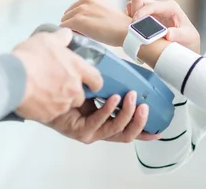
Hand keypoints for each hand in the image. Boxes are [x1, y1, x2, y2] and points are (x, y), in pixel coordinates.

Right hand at [13, 29, 103, 122]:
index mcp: (78, 69)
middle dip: (73, 92)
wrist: (12, 78)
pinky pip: (51, 114)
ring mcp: (63, 104)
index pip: (97, 80)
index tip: (89, 82)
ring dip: (60, 101)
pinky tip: (36, 100)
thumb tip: (67, 34)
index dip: (94, 82)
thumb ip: (61, 38)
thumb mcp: (47, 39)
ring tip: (45, 92)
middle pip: (81, 95)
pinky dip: (46, 109)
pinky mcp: (49, 115)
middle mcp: (74, 88)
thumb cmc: (31, 57)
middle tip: (59, 85)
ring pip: (66, 105)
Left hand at [45, 91, 160, 143]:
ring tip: (131, 96)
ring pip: (116, 130)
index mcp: (106, 119)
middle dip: (140, 121)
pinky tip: (113, 98)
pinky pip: (99, 123)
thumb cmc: (70, 85)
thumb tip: (129, 70)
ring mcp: (91, 132)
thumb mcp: (98, 82)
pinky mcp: (80, 132)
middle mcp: (100, 128)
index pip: (129, 128)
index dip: (145, 130)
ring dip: (127, 113)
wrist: (46, 86)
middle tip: (145, 105)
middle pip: (127, 134)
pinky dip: (109, 110)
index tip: (159, 129)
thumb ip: (113, 80)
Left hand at [61, 0, 131, 46]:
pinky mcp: (78, 20)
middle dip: (73, 23)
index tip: (88, 26)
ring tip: (84, 35)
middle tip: (86, 32)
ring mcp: (81, 9)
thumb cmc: (119, 26)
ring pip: (65, 20)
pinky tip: (79, 37)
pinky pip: (64, 27)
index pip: (76, 7)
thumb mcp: (106, 11)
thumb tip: (81, 22)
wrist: (127, 32)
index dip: (79, 18)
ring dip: (71, 29)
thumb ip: (93, 11)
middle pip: (68, 13)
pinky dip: (68, 33)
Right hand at [126, 0, 199, 52]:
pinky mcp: (145, 18)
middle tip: (134, 29)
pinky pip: (131, 15)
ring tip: (135, 32)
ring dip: (130, 18)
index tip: (135, 23)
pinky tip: (135, 33)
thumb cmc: (189, 39)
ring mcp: (151, 12)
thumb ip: (179, 34)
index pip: (150, 5)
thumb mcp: (187, 37)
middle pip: (138, 1)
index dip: (141, 13)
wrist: (187, 45)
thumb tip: (168, 34)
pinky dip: (130, 23)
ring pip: (132, 7)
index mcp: (169, 7)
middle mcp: (159, 7)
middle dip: (133, 14)